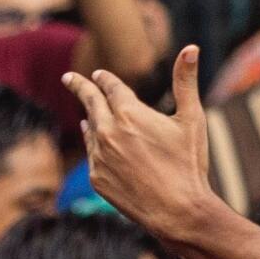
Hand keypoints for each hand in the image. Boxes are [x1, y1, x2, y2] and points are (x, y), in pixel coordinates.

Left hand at [70, 50, 225, 242]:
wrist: (177, 211)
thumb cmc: (188, 164)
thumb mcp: (191, 119)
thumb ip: (186, 81)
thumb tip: (191, 47)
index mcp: (129, 111)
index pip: (110, 86)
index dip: (104, 79)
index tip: (98, 75)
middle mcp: (108, 131)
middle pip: (90, 102)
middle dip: (79, 87)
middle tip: (68, 79)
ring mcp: (99, 156)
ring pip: (89, 130)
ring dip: (89, 119)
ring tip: (86, 113)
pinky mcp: (96, 178)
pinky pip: (91, 155)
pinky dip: (92, 144)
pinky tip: (92, 140)